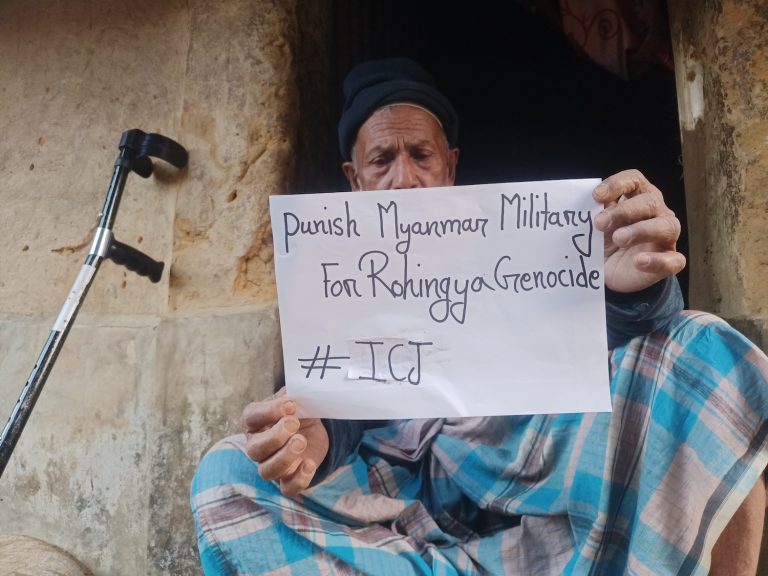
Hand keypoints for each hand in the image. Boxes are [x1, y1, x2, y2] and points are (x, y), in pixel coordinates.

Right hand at [241, 389, 328, 495]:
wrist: (313, 427)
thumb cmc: (297, 410)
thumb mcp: (295, 397)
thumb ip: (292, 394)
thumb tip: (294, 393)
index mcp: (255, 422)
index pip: (251, 417)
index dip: (268, 412)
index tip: (290, 404)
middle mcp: (258, 446)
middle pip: (255, 450)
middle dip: (275, 438)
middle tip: (294, 424)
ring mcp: (271, 464)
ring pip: (267, 471)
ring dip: (285, 457)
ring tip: (301, 441)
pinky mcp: (289, 478)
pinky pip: (287, 488)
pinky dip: (299, 479)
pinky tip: (309, 464)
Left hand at [593, 169, 685, 292]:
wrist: (608, 274)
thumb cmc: (604, 243)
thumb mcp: (595, 227)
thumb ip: (593, 213)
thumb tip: (583, 204)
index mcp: (638, 197)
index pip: (634, 180)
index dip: (617, 184)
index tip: (596, 196)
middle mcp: (657, 213)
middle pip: (650, 202)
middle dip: (624, 211)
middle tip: (600, 223)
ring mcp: (665, 238)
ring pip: (667, 226)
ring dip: (641, 230)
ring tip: (619, 239)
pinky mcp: (669, 261)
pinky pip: (674, 260)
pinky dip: (658, 261)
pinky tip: (639, 261)